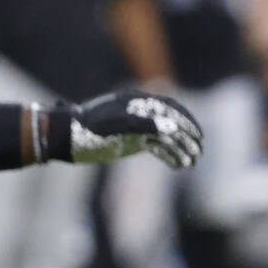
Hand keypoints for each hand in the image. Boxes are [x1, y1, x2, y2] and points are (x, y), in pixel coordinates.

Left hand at [67, 88, 201, 168]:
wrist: (68, 137)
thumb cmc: (89, 130)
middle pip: (171, 123)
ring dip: (180, 148)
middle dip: (187, 137)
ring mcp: (137, 126)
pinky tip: (178, 166)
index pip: (169, 109)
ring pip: (165, 136)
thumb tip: (172, 128)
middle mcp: (140, 112)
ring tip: (192, 163)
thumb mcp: (116, 128)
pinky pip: (156, 146)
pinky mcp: (133, 140)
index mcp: (137, 102)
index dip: (187, 121)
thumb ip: (144, 125)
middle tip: (199, 153)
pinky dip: (168, 155)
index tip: (199, 136)